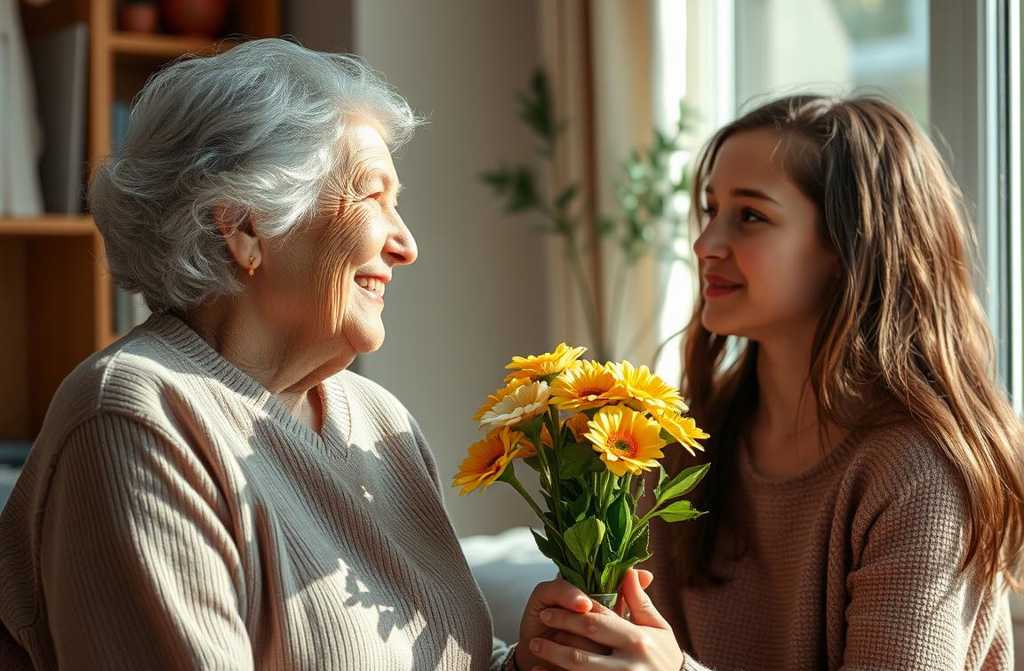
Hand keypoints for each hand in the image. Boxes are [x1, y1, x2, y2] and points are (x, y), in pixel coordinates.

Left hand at [526, 569, 681, 669]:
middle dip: (561, 625)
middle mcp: (629, 661)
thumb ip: (640, 603)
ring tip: (535, 646)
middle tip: (542, 619)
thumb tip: (629, 570)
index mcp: (638, 639)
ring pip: (579, 665)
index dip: (574, 610)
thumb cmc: (665, 657)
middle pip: (587, 637)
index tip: (551, 607)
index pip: (601, 617)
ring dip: (554, 655)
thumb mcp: (658, 629)